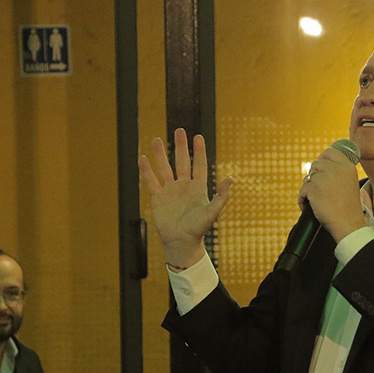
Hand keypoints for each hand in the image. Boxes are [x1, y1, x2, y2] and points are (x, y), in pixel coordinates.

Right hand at [138, 128, 233, 267]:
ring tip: (157, 140)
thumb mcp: (213, 212)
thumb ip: (222, 196)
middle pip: (182, 162)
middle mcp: (184, 186)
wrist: (182, 242)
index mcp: (198, 188)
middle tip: (179, 130)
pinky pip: (151, 182)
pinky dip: (146, 171)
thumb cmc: (199, 228)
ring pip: (164, 168)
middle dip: (181, 146)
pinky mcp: (158, 198)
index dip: (199, 151)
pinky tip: (142, 158)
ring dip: (161, 155)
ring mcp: (170, 191)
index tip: (198, 137)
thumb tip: (231, 179)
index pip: (199, 165)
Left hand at [299, 143, 366, 242]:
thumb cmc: (348, 209)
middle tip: (318, 190)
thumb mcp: (349, 184)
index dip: (322, 159)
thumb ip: (337, 173)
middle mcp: (337, 169)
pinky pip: (303, 190)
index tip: (319, 169)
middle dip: (314, 176)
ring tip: (315, 201)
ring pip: (308, 177)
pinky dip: (303, 200)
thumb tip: (315, 167)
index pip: (330, 152)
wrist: (348, 225)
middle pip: (316, 164)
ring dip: (308, 189)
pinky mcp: (314, 187)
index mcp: (348, 167)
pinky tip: (309, 207)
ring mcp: (325, 177)